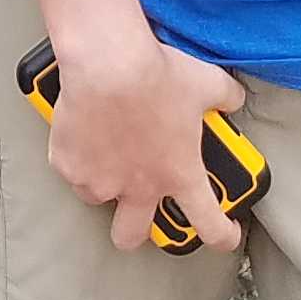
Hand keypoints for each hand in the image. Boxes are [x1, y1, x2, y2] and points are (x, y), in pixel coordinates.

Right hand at [41, 27, 249, 254]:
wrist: (107, 62)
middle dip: (135, 230)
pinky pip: (72, 168)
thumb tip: (231, 98)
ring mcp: (99, 180)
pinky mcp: (69, 165)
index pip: (209, 225)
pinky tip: (83, 132)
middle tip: (138, 210)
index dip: (221, 237)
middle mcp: (138, 186)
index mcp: (178, 174)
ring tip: (106, 154)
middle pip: (131, 235)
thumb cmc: (153, 74)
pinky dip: (77, 155)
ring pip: (97, 198)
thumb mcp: (207, 83)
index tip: (223, 235)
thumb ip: (225, 98)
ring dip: (103, 183)